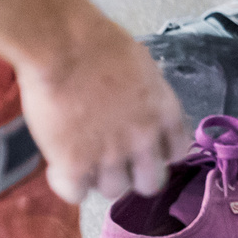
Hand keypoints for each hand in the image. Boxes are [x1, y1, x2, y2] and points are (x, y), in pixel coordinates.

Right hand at [20, 0, 185, 203]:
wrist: (63, 44)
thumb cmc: (99, 42)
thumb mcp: (140, 65)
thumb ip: (146, 96)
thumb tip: (140, 106)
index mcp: (164, 111)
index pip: (177, 151)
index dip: (160, 152)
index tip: (145, 147)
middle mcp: (143, 139)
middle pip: (150, 183)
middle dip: (133, 174)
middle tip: (113, 160)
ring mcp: (110, 155)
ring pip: (113, 191)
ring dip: (99, 177)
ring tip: (83, 157)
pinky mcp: (75, 165)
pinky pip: (77, 195)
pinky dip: (68, 183)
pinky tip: (60, 165)